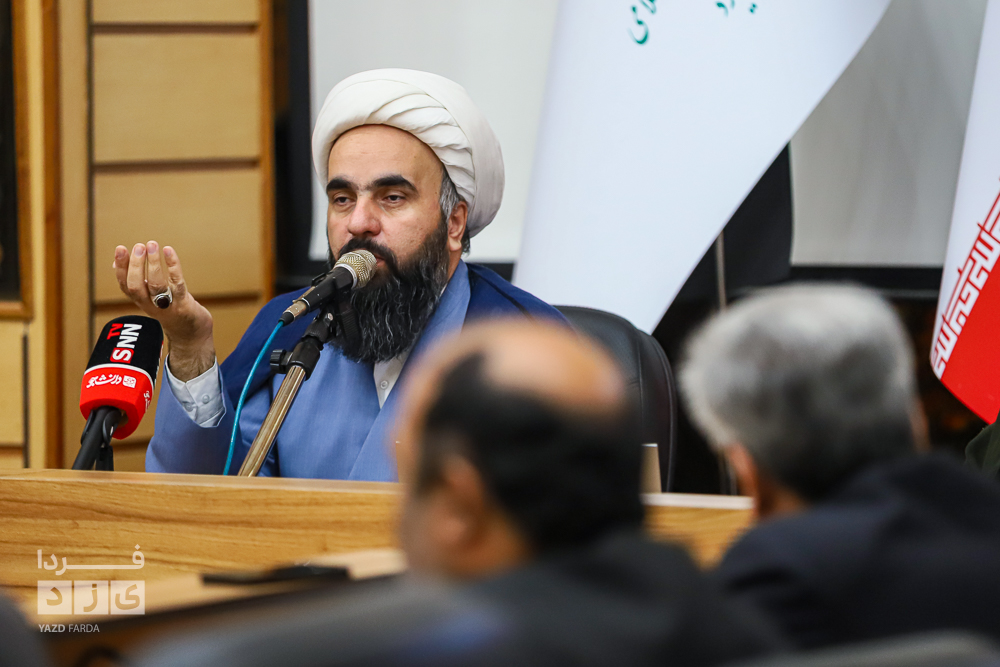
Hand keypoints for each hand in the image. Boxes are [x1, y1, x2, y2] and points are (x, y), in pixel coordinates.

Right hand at [114, 241, 215, 380]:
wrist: (192, 333)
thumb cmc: (170, 309)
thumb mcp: (150, 297)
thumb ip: (136, 283)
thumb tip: (116, 263)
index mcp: (141, 302)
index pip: (125, 285)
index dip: (121, 268)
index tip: (120, 248)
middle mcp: (151, 305)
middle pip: (137, 286)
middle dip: (135, 265)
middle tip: (139, 246)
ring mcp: (168, 305)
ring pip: (156, 285)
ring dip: (153, 264)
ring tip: (152, 244)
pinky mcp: (183, 303)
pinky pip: (177, 283)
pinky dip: (172, 266)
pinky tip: (168, 251)